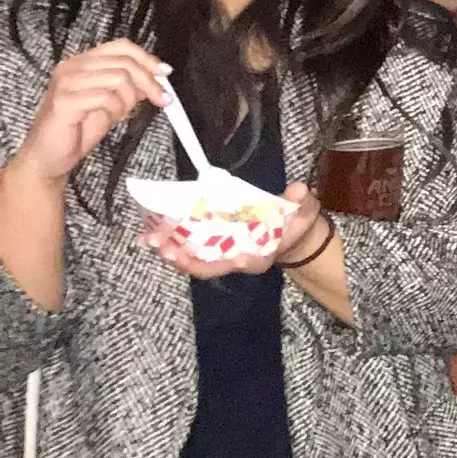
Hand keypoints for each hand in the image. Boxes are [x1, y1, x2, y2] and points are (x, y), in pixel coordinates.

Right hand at [13, 41, 169, 186]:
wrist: (50, 156)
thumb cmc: (78, 128)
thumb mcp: (112, 102)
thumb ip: (130, 86)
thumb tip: (158, 76)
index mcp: (82, 61)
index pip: (121, 46)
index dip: (147, 58)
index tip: (165, 73)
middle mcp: (71, 66)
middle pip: (124, 62)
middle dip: (149, 82)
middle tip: (161, 99)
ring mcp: (65, 82)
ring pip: (119, 78)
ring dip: (130, 99)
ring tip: (121, 113)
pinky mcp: (64, 101)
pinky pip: (106, 98)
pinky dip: (117, 109)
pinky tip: (111, 118)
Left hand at [141, 180, 327, 281]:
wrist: (289, 233)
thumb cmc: (296, 222)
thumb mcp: (304, 211)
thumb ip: (300, 203)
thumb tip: (298, 191)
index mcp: (262, 255)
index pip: (250, 262)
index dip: (242, 262)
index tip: (237, 259)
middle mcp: (237, 260)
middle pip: (210, 267)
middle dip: (188, 260)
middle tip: (168, 250)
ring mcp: (221, 254)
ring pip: (193, 259)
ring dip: (172, 251)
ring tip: (151, 240)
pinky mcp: (211, 245)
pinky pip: (188, 248)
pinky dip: (171, 242)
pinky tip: (152, 233)